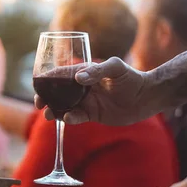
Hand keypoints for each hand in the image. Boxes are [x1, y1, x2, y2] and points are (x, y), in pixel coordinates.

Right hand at [35, 57, 154, 125]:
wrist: (147, 97)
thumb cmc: (132, 77)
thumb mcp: (116, 68)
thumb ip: (97, 70)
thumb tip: (78, 78)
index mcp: (84, 73)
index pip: (61, 75)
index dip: (48, 80)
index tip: (39, 87)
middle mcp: (82, 88)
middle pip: (58, 92)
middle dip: (46, 98)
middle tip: (39, 104)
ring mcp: (86, 102)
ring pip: (64, 106)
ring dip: (54, 110)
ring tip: (49, 116)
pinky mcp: (92, 115)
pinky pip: (77, 117)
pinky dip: (70, 118)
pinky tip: (69, 118)